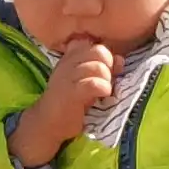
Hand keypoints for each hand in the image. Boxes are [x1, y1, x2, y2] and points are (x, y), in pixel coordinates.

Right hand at [11, 41, 121, 168]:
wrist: (47, 124)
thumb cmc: (69, 103)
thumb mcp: (85, 81)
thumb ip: (102, 68)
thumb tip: (120, 60)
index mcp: (70, 58)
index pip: (92, 44)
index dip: (104, 55)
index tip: (106, 69)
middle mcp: (67, 63)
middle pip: (98, 51)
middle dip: (108, 66)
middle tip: (106, 81)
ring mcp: (67, 77)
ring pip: (98, 66)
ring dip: (107, 79)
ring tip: (104, 91)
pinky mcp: (70, 93)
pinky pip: (93, 83)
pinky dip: (103, 87)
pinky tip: (103, 95)